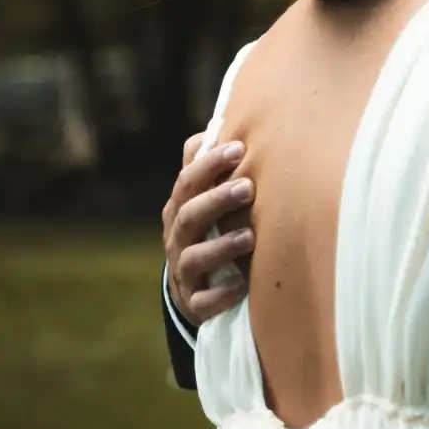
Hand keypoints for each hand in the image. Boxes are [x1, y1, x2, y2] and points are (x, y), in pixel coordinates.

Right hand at [161, 134, 254, 324]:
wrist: (195, 287)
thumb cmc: (210, 229)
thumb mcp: (205, 198)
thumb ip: (208, 166)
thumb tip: (218, 124)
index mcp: (180, 208)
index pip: (188, 181)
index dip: (209, 164)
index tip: (239, 149)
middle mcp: (178, 238)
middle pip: (190, 216)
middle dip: (217, 200)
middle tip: (249, 188)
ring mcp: (185, 272)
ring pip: (194, 258)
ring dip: (221, 246)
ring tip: (250, 236)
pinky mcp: (195, 304)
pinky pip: (203, 302)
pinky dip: (222, 294)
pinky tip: (244, 285)